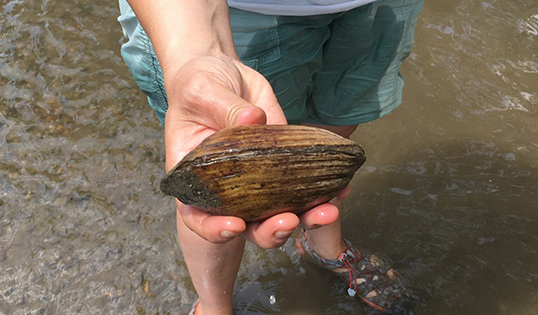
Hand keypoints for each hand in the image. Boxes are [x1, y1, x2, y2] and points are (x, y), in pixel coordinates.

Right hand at [163, 55, 342, 247]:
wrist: (223, 72)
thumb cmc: (199, 85)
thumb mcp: (204, 92)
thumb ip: (226, 109)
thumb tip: (254, 120)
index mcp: (196, 178)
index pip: (197, 216)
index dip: (215, 229)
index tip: (237, 225)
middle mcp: (226, 187)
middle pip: (246, 224)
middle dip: (270, 230)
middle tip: (289, 220)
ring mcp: (256, 179)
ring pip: (278, 212)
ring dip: (304, 218)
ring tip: (327, 211)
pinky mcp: (282, 162)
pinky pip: (302, 184)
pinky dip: (323, 191)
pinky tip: (341, 188)